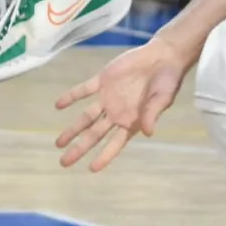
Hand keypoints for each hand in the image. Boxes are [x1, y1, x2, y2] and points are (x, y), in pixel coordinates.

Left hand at [54, 38, 191, 170]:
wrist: (163, 56)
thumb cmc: (167, 82)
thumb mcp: (163, 99)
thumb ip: (152, 114)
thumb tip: (148, 133)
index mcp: (132, 122)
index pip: (115, 144)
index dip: (104, 156)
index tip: (91, 169)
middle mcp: (117, 113)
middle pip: (94, 134)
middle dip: (80, 148)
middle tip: (64, 162)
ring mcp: (108, 97)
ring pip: (86, 116)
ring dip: (72, 129)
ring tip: (58, 143)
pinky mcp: (103, 80)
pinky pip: (84, 90)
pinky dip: (72, 97)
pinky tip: (58, 105)